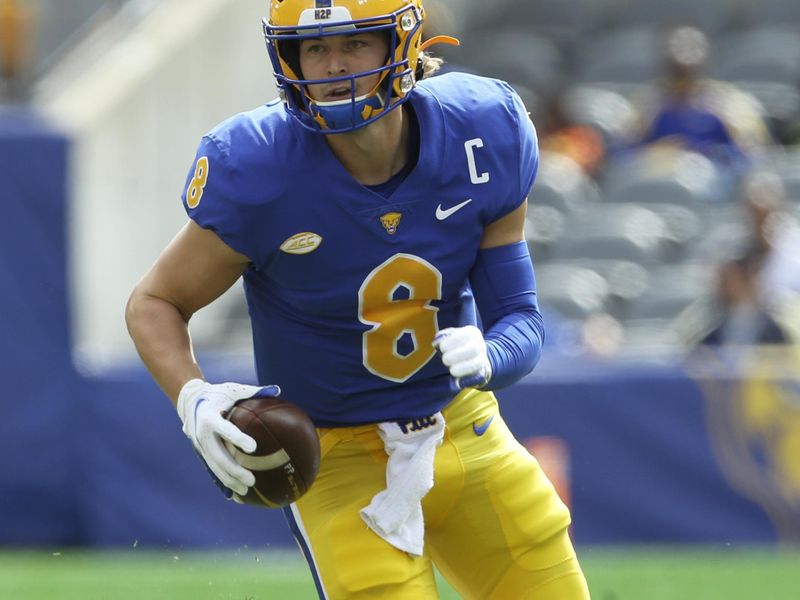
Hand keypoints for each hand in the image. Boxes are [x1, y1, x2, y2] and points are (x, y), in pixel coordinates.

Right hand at [176, 379, 280, 495]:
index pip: (225, 429)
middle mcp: (202, 434)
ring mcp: (200, 446)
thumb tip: (277, 390)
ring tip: (245, 491)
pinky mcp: (201, 453)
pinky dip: (223, 482)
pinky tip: (235, 494)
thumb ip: (253, 391)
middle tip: (251, 480)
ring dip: (229, 480)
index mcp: (209, 417)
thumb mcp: (231, 389)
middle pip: (218, 456)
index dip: (237, 438)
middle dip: (234, 470)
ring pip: (214, 467)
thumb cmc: (217, 394)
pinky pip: (213, 470)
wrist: (189, 401)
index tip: (253, 447)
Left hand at [433, 325, 491, 389]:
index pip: (466, 334)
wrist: (474, 357)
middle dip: (456, 355)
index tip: (442, 347)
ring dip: (461, 368)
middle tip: (445, 359)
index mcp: (472, 333)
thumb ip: (444, 337)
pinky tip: (458, 380)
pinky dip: (466, 378)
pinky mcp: (482, 372)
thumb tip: (436, 342)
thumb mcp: (452, 337)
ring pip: (476, 363)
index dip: (453, 341)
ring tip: (451, 370)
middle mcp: (480, 345)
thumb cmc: (458, 345)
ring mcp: (482, 358)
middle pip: (473, 349)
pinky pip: (477, 376)